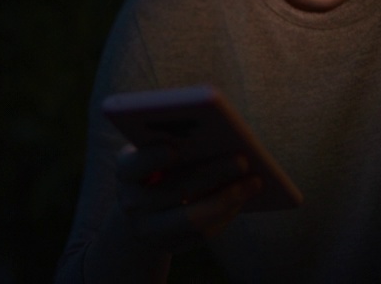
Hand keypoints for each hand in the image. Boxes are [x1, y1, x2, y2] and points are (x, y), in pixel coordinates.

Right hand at [114, 143, 262, 252]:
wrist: (140, 214)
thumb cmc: (155, 169)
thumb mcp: (153, 153)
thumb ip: (173, 142)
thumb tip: (218, 134)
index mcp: (125, 171)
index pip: (134, 165)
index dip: (153, 158)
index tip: (176, 150)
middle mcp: (132, 202)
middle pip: (175, 190)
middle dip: (212, 173)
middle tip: (243, 159)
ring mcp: (150, 229)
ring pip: (193, 218)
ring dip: (228, 198)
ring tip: (255, 182)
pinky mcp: (171, 245)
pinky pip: (203, 233)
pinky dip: (227, 213)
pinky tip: (245, 197)